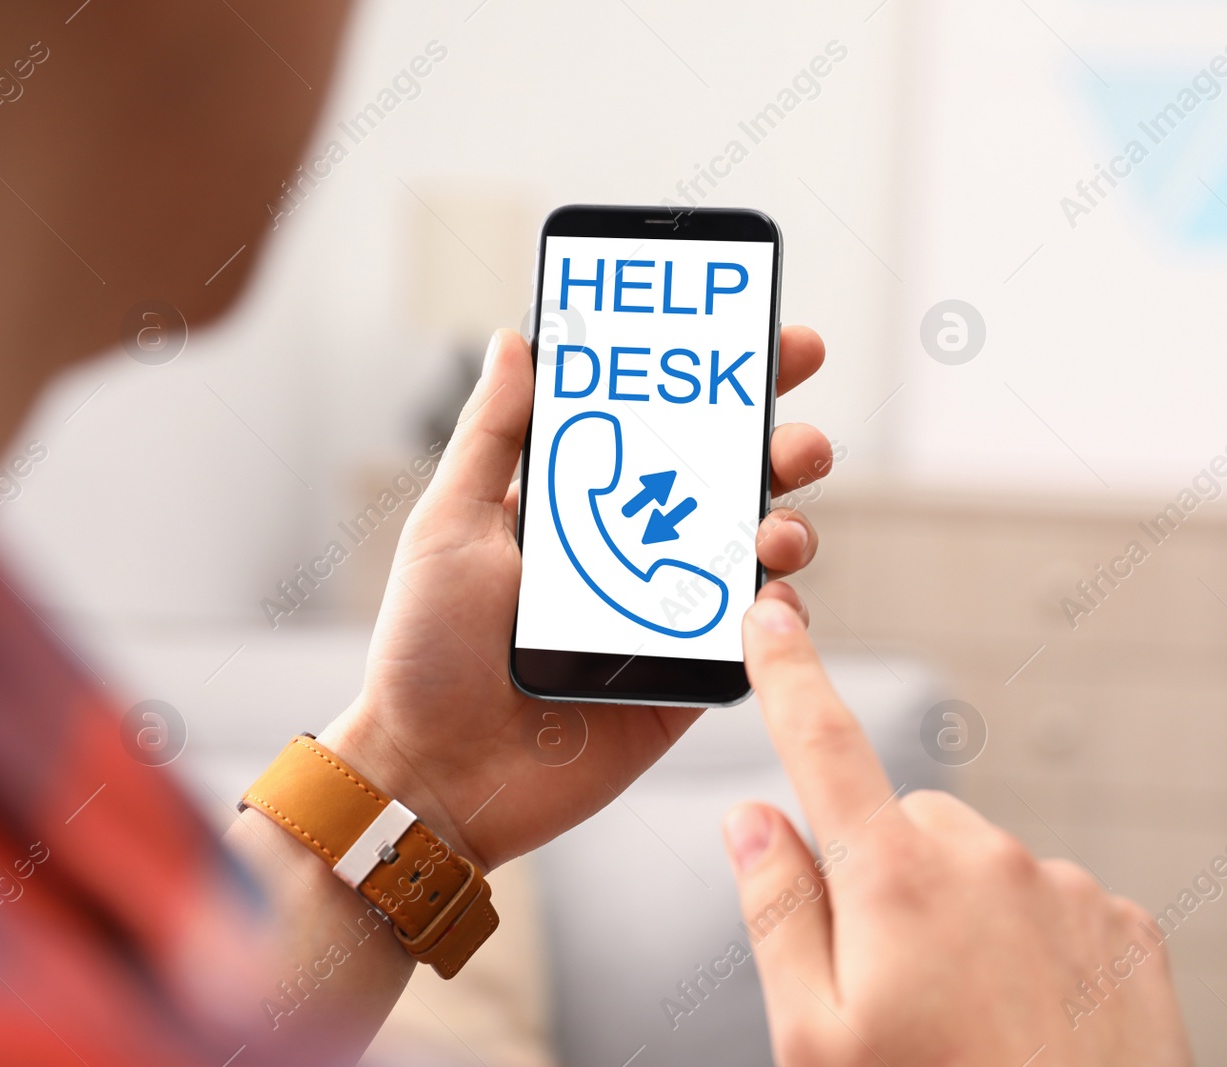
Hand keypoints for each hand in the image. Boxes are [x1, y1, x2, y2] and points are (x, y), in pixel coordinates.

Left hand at [316, 327, 831, 870]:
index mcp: (583, 505)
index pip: (663, 427)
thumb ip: (494, 434)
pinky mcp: (688, 680)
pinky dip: (778, 613)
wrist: (437, 776)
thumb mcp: (451, 525)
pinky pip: (755, 640)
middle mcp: (635, 551)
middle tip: (800, 439)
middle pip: (730, 483)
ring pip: (755, 554)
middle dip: (781, 447)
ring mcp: (669, 615)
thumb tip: (520, 338)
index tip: (763, 342)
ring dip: (788, 527)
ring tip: (778, 530)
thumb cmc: (426, 652)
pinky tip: (768, 598)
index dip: (719, 384)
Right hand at [722, 598, 1193, 1066]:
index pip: (823, 744)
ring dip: (962, 917)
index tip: (771, 613)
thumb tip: (751, 818)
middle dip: (886, 878)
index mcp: (894, 880)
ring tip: (970, 1024)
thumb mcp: (813, 1041)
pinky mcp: (1124, 924)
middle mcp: (986, 859)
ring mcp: (1063, 887)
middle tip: (890, 990)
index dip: (790, 673)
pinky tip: (1031, 1024)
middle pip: (905, 825)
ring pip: (981, 868)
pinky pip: (1051, 904)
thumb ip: (778, 911)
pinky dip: (1031, 945)